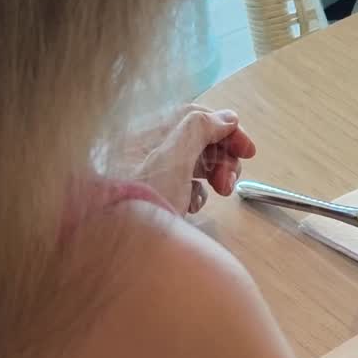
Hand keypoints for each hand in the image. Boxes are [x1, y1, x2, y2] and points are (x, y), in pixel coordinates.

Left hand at [132, 104, 256, 214]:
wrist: (109, 241)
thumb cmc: (139, 195)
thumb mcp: (173, 156)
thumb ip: (200, 129)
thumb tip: (227, 118)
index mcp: (148, 131)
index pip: (196, 117)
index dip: (227, 130)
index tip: (248, 151)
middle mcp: (148, 149)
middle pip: (199, 141)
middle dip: (223, 158)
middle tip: (230, 180)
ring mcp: (150, 174)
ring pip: (195, 165)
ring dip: (215, 176)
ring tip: (222, 193)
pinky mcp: (154, 197)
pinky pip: (184, 187)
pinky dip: (197, 194)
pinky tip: (193, 207)